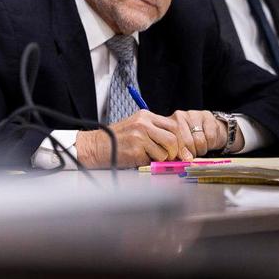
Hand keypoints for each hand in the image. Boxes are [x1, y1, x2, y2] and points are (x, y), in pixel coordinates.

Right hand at [75, 110, 192, 167]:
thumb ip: (156, 133)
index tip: (183, 152)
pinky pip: (154, 160)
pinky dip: (150, 163)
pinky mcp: (136, 149)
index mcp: (145, 116)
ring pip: (166, 150)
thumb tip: (179, 148)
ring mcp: (139, 135)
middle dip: (176, 151)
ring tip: (149, 157)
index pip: (174, 126)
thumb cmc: (117, 140)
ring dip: (162, 158)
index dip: (181, 141)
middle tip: (174, 158)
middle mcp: (143, 123)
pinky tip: (139, 159)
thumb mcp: (136, 129)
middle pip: (173, 137)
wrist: (95, 146)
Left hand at [170, 110, 227, 155]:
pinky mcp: (207, 116)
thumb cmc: (188, 139)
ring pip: (199, 140)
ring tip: (199, 148)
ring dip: (201, 149)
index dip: (179, 153)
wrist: (207, 129)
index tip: (183, 160)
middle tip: (192, 155)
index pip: (172, 140)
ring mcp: (192, 114)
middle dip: (191, 153)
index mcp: (166, 123)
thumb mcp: (177, 145)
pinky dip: (211, 144)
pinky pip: (210, 137)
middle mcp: (178, 116)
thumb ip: (176, 153)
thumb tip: (181, 162)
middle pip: (186, 142)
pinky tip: (208, 142)